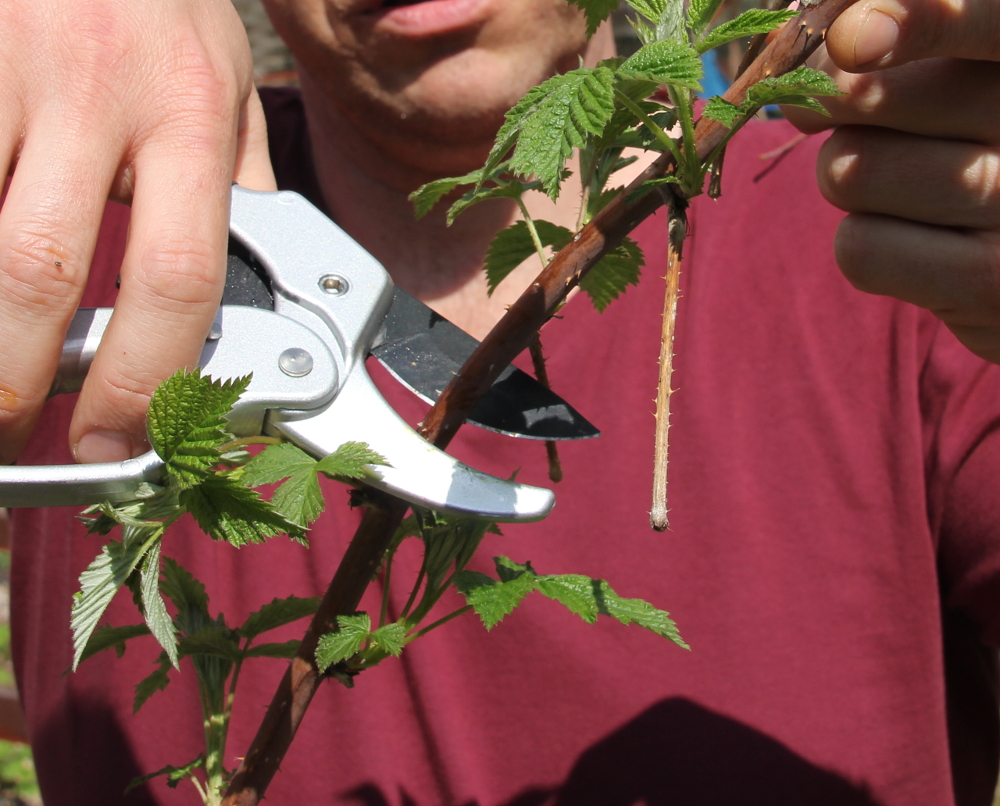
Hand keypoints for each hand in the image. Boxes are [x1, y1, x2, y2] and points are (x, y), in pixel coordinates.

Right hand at [0, 0, 275, 464]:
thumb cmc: (160, 0)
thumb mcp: (225, 81)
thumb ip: (235, 182)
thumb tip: (261, 279)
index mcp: (191, 115)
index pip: (178, 277)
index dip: (145, 378)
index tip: (115, 439)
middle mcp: (98, 89)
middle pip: (41, 269)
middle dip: (14, 376)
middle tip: (9, 433)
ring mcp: (6, 62)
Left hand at [784, 0, 999, 363]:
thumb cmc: (970, 146)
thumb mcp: (946, 82)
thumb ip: (884, 50)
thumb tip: (804, 72)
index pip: (986, 22)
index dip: (922, 23)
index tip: (850, 38)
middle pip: (866, 97)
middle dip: (834, 107)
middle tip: (864, 117)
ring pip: (850, 172)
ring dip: (846, 179)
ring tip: (905, 185)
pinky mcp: (989, 283)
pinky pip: (859, 248)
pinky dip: (863, 244)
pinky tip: (915, 242)